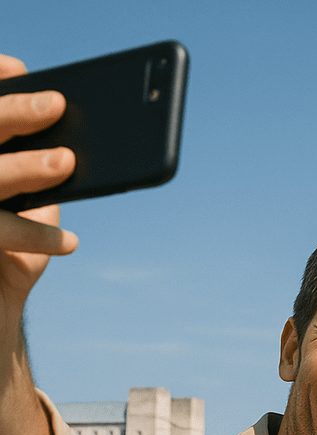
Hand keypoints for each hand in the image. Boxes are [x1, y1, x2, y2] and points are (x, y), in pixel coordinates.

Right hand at [0, 53, 77, 331]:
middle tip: (57, 103)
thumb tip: (75, 144)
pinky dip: (36, 235)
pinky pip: (2, 232)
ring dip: (26, 167)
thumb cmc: (9, 249)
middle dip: (13, 112)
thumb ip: (39, 174)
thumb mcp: (24, 206)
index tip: (20, 68)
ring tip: (66, 160)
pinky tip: (71, 242)